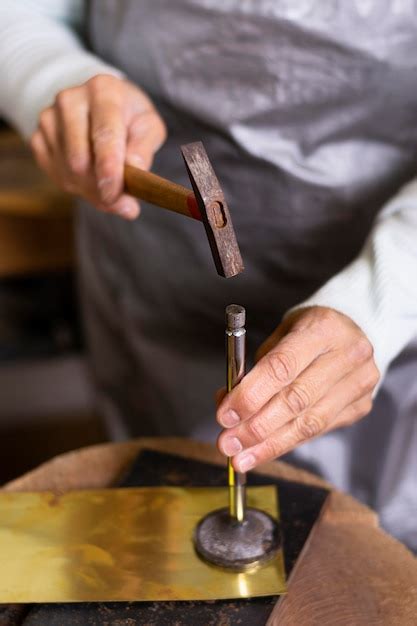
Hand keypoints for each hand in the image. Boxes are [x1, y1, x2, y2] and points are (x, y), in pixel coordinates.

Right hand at [30, 74, 166, 218]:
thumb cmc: (129, 118)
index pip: (104, 134)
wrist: (101, 106)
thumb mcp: (149, 127)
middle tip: (121, 202)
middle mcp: (70, 99)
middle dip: (101, 188)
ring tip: (109, 185)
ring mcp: (49, 118)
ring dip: (91, 190)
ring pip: (67, 171)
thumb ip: (144, 149)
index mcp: (103, 91)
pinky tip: (90, 177)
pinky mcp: (37, 137)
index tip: (115, 194)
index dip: (109, 169)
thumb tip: (134, 171)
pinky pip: (55, 175)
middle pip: (80, 158)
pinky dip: (76, 186)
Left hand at [216, 306, 379, 471]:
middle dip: (256, 427)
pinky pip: (318, 431)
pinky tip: (264, 451)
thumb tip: (228, 405)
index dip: (251, 395)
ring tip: (241, 458)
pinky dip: (286, 443)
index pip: (282, 367)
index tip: (225, 416)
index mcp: (323, 328)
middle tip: (228, 443)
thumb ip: (255, 368)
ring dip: (270, 444)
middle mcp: (348, 355)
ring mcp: (360, 382)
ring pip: (309, 423)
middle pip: (296, 400)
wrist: (352, 330)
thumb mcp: (280, 335)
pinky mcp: (362, 406)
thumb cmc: (307, 332)